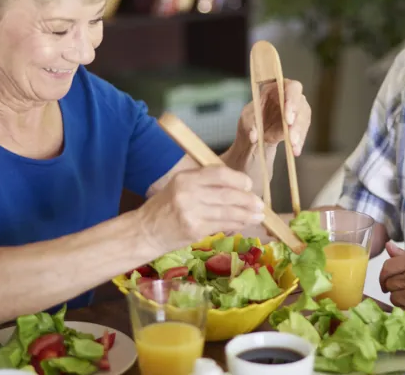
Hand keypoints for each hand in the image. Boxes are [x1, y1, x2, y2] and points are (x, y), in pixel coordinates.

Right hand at [140, 166, 264, 251]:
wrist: (144, 232)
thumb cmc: (164, 207)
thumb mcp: (179, 186)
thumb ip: (204, 183)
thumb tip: (237, 185)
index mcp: (186, 178)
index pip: (219, 173)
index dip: (238, 179)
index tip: (249, 185)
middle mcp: (188, 193)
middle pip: (228, 194)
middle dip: (248, 200)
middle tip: (260, 204)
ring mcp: (192, 213)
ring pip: (228, 212)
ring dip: (247, 215)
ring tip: (258, 216)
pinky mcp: (194, 230)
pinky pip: (222, 225)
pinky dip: (237, 224)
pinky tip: (244, 224)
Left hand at [237, 79, 310, 154]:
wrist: (256, 134)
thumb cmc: (251, 120)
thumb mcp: (246, 121)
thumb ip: (250, 126)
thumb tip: (254, 136)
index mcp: (276, 88)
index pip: (290, 87)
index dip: (292, 100)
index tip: (288, 117)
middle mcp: (290, 97)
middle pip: (300, 104)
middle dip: (297, 120)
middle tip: (291, 136)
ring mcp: (297, 110)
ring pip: (304, 119)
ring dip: (299, 133)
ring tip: (293, 146)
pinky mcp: (299, 124)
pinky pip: (302, 132)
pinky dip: (299, 142)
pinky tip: (295, 150)